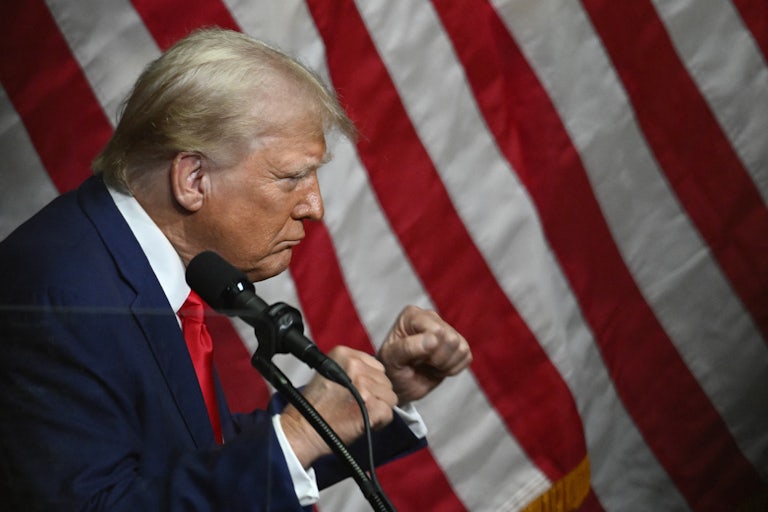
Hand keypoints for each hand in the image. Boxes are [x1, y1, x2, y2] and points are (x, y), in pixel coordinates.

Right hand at [280, 346, 397, 466]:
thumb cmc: (314, 406)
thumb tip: (374, 374)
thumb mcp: (329, 372)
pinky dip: (380, 422)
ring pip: (390, 397)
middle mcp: (355, 366)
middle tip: (356, 405)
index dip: (370, 381)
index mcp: (344, 353)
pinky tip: (363, 422)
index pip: (376, 366)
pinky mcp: (371, 406)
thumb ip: (352, 369)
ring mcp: (364, 385)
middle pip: (385, 380)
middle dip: (375, 395)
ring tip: (357, 413)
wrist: (303, 429)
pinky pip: (389, 413)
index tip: (357, 391)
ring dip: (378, 407)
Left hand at [377, 305, 471, 403]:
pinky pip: (466, 357)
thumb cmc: (391, 368)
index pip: (436, 330)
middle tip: (421, 363)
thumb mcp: (391, 359)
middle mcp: (430, 318)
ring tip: (428, 365)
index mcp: (412, 315)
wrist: (398, 383)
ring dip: (444, 365)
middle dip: (437, 359)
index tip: (413, 358)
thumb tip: (433, 340)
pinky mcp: (457, 344)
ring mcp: (445, 329)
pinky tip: (437, 368)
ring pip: (461, 348)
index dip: (429, 350)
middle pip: (451, 338)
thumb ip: (407, 347)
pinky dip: (452, 369)